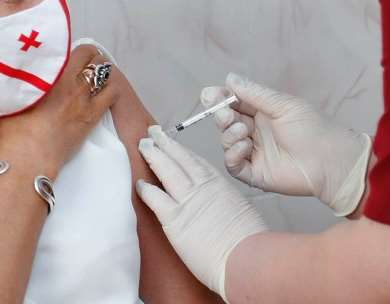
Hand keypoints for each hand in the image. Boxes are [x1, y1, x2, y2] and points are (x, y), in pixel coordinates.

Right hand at [0, 45, 118, 176]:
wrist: (28, 157)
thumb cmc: (14, 131)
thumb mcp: (9, 98)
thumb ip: (17, 81)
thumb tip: (16, 73)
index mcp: (47, 73)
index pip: (64, 48)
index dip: (66, 51)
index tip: (64, 56)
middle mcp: (67, 80)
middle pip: (88, 53)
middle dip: (87, 55)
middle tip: (83, 62)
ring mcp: (83, 97)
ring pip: (103, 70)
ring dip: (100, 70)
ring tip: (95, 75)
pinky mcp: (93, 114)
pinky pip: (112, 92)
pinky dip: (111, 87)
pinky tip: (104, 90)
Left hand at [137, 126, 267, 301]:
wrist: (247, 258)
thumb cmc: (250, 243)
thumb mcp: (243, 213)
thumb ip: (228, 206)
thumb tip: (224, 211)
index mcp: (220, 185)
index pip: (196, 161)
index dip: (182, 151)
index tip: (173, 143)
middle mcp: (203, 187)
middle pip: (179, 158)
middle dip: (164, 143)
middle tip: (152, 133)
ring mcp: (188, 201)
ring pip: (166, 169)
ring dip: (153, 155)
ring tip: (142, 144)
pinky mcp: (175, 219)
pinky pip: (156, 198)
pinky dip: (146, 189)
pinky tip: (139, 183)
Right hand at [205, 73, 371, 216]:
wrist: (330, 160)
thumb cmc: (313, 129)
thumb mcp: (283, 105)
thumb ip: (255, 94)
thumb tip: (229, 78)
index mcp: (262, 113)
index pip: (233, 103)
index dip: (220, 99)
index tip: (210, 94)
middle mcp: (255, 132)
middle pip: (226, 122)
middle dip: (221, 116)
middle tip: (226, 114)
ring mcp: (254, 153)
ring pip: (227, 142)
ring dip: (228, 135)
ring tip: (242, 131)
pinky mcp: (255, 173)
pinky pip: (233, 165)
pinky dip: (233, 155)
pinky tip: (245, 146)